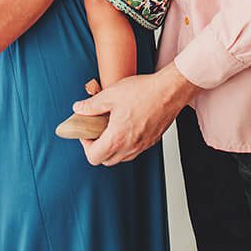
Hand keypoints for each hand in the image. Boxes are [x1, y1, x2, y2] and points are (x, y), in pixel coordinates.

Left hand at [74, 64, 197, 164]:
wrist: (172, 89)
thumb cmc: (145, 91)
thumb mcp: (111, 95)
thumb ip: (91, 105)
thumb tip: (79, 108)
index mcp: (117, 138)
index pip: (93, 157)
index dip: (86, 146)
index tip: (87, 133)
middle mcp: (131, 146)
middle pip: (106, 160)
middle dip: (98, 148)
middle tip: (98, 132)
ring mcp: (143, 145)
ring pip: (122, 157)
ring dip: (113, 148)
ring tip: (113, 129)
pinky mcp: (153, 140)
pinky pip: (135, 150)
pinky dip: (127, 144)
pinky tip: (129, 126)